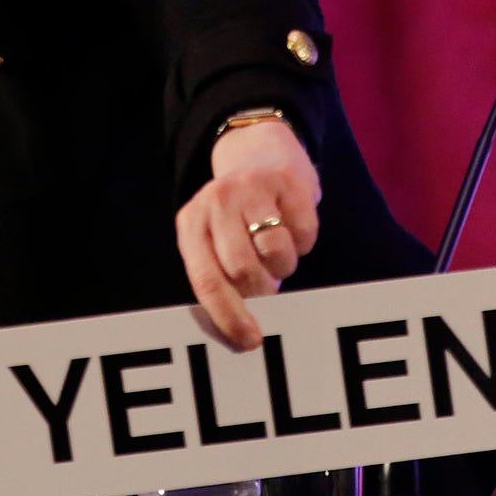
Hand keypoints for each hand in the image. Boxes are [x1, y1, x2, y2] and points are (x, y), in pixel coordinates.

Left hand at [175, 118, 320, 349]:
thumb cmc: (236, 219)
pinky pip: (305, 233)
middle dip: (261, 289)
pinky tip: (291, 226)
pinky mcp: (286, 180)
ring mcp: (250, 187)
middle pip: (242, 270)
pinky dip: (303, 241)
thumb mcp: (216, 243)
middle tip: (268, 284)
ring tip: (276, 253)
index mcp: (190, 225)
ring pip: (276, 252)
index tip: (250, 341)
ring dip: (284, 265)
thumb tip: (243, 335)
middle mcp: (215, 202)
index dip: (228, 316)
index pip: (205, 280)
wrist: (259, 154)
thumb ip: (222, 281)